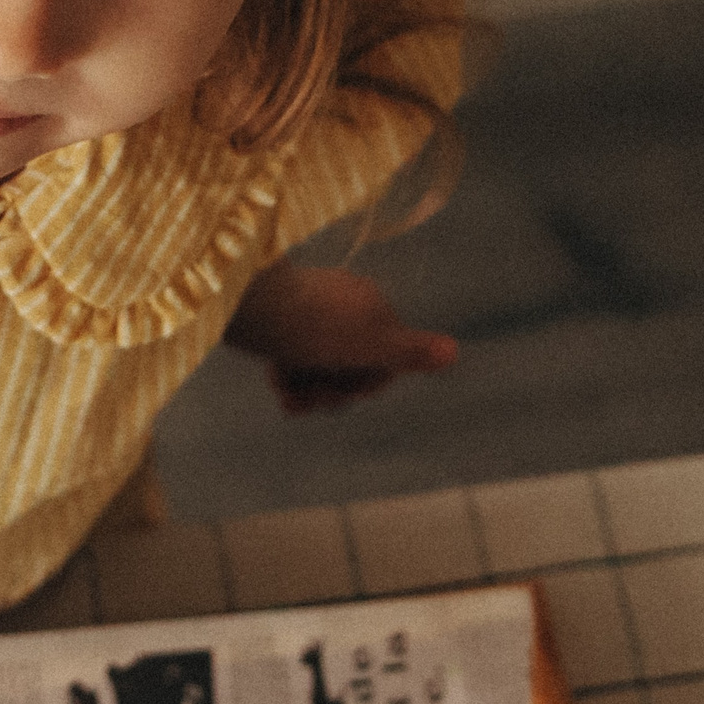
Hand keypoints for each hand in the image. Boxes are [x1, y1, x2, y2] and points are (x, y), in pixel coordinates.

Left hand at [225, 262, 456, 414]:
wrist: (248, 305)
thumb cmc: (314, 327)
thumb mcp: (371, 344)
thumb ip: (411, 352)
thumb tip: (455, 353)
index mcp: (372, 306)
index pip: (386, 358)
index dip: (370, 384)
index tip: (354, 390)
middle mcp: (343, 306)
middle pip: (351, 365)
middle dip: (336, 391)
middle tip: (314, 397)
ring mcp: (310, 314)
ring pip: (320, 367)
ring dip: (310, 391)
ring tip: (291, 398)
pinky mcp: (279, 323)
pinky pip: (294, 358)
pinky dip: (290, 378)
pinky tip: (279, 390)